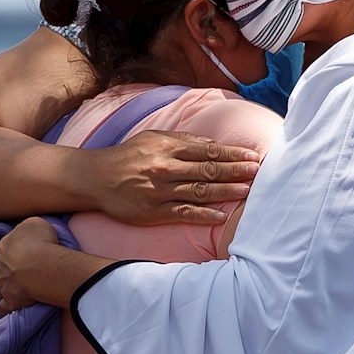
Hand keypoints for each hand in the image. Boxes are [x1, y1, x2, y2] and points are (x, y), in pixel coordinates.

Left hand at [0, 217, 61, 314]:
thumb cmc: (41, 242)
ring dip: (3, 288)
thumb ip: (28, 228)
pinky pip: (2, 308)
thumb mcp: (36, 223)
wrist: (42, 266)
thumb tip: (28, 233)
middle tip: (20, 272)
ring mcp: (2, 284)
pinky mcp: (9, 301)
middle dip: (6, 270)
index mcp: (4, 246)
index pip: (5, 248)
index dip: (14, 252)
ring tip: (13, 289)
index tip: (24, 255)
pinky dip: (4, 308)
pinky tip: (8, 308)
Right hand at [86, 130, 261, 225]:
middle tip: (257, 172)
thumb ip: (183, 140)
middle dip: (235, 171)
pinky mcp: (153, 211)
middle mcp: (165, 168)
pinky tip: (221, 215)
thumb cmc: (128, 156)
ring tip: (246, 191)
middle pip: (207, 170)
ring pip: (199, 191)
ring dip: (225, 191)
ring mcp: (160, 191)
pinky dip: (203, 214)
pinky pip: (183, 213)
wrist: (95, 178)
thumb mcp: (153, 138)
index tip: (252, 156)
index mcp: (167, 147)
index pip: (207, 150)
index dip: (232, 154)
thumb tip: (212, 143)